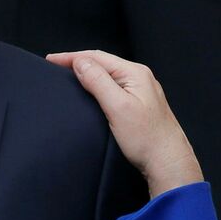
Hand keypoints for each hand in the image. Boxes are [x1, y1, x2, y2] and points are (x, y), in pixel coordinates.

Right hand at [47, 50, 202, 197]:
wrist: (168, 162)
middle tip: (55, 65)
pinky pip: (113, 86)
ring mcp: (141, 90)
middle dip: (78, 62)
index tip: (51, 60)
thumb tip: (80, 62)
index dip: (71, 57)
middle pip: (102, 63)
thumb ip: (98, 82)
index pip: (97, 57)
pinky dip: (97, 84)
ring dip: (87, 72)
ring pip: (107, 74)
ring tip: (68, 74)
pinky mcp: (139, 103)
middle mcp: (140, 78)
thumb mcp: (118, 107)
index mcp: (135, 74)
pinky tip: (89, 90)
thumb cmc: (147, 139)